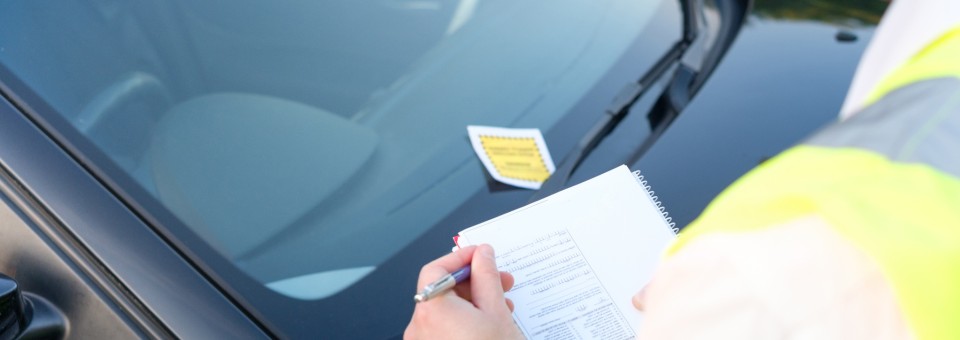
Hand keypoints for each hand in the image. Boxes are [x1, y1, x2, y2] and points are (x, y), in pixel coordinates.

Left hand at [404, 244, 522, 339]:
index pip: (435, 270)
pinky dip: (464, 322)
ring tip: (503, 307)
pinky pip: (444, 330)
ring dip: (473, 303)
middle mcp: (419, 328)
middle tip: (502, 281)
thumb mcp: (497, 312)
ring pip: (445, 311)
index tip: (482, 255)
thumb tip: (482, 255)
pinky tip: (490, 326)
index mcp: (431, 310)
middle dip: (474, 282)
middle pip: (441, 291)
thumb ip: (487, 276)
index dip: (460, 258)